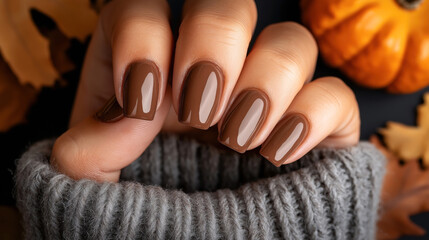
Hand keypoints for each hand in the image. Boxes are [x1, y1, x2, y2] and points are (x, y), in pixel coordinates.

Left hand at [51, 0, 359, 181]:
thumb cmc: (143, 213)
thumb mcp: (96, 186)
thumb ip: (89, 150)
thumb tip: (130, 114)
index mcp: (154, 71)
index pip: (147, 9)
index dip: (144, 39)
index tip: (144, 102)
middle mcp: (215, 72)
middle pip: (228, 5)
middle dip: (214, 48)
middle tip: (201, 112)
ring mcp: (266, 94)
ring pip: (292, 41)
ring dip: (266, 83)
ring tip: (238, 140)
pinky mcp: (313, 125)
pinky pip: (335, 94)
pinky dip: (312, 116)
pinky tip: (277, 154)